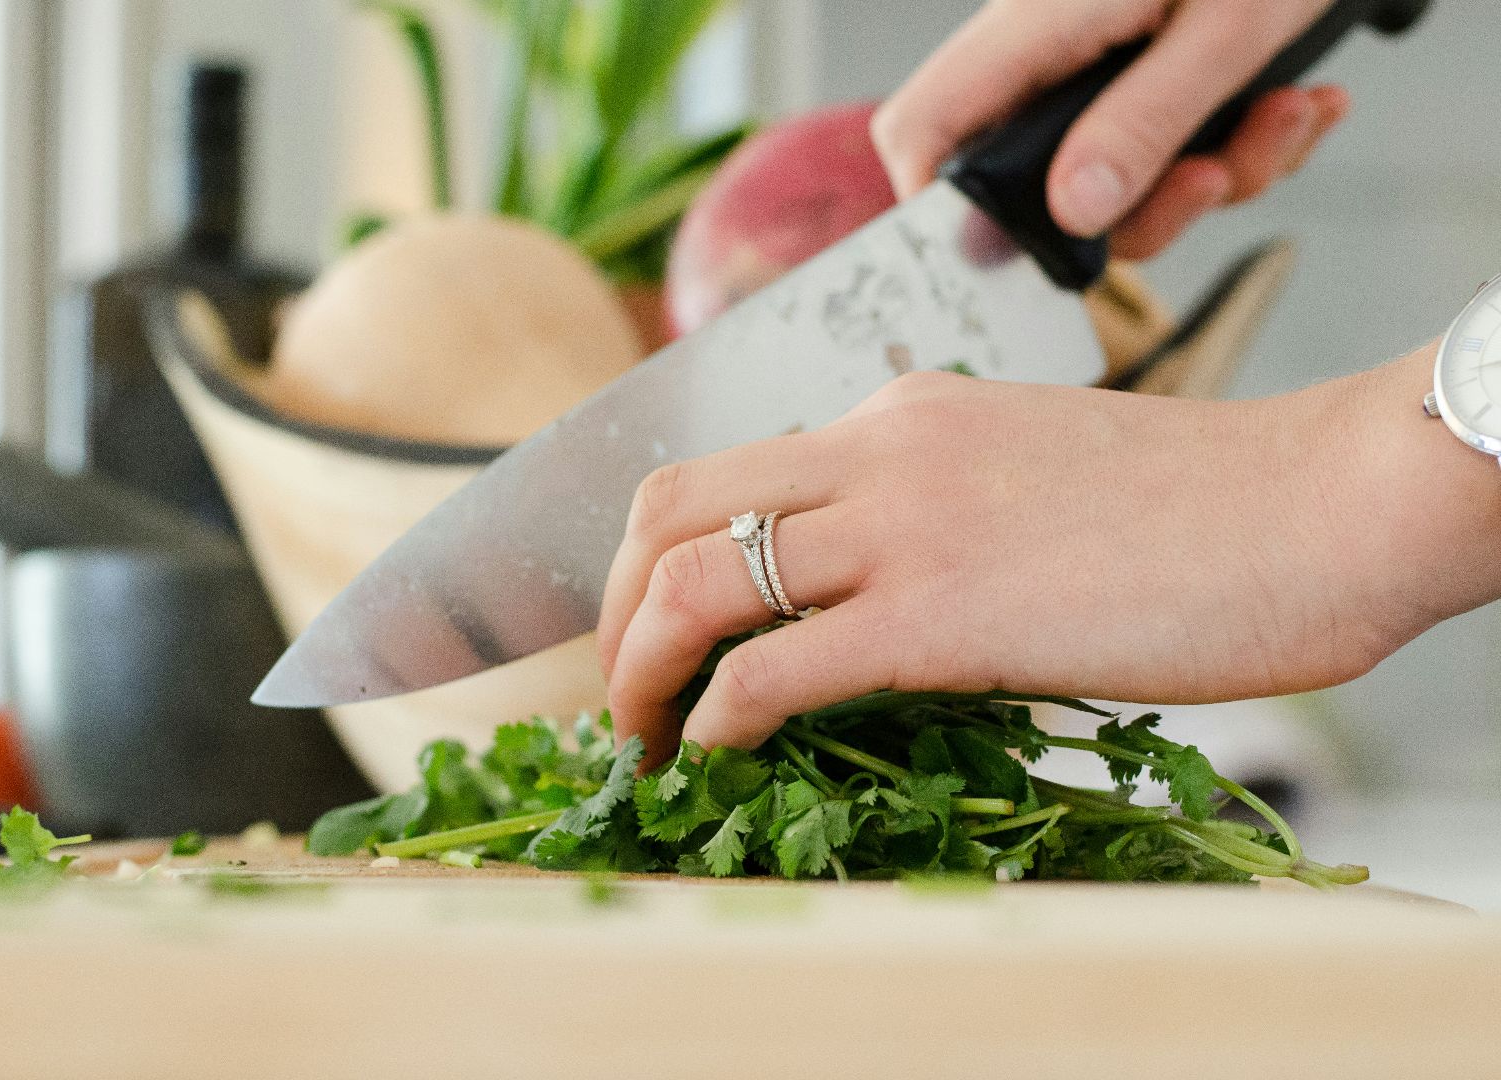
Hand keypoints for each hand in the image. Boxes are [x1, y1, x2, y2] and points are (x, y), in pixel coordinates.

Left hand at [597, 348, 1500, 764]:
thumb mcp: (1025, 470)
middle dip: (612, 610)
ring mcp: (901, 526)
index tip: (651, 631)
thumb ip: (931, 509)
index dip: (652, 557)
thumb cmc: (1198, 508)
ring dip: (638, 673)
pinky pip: (773, 669)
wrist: (1319, 504)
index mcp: (895, 416)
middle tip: (620, 691)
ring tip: (641, 740)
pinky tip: (714, 752)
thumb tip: (862, 601)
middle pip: (667, 510)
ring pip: (693, 584)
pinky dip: (714, 717)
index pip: (720, 472)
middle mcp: (875, 450)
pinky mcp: (940, 614)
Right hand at [872, 0, 1348, 259]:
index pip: (923, 127)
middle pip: (1037, 186)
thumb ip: (1145, 121)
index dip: (938, 207)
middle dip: (1146, 209)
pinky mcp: (1144, 77)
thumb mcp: (1225, 28)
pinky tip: (1294, 102)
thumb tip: (1074, 210)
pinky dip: (1242, 146)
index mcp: (1033, 25)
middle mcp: (1048, 53)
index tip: (1007, 257)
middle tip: (1215, 175)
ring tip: (1286, 113)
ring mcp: (1095, 69)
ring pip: (1120, 184)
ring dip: (1218, 174)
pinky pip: (1171, 154)